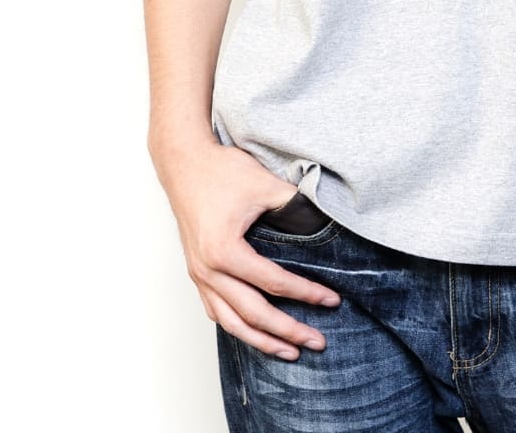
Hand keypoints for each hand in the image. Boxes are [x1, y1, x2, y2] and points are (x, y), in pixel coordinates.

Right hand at [151, 136, 343, 360]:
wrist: (185, 163)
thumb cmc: (221, 171)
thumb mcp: (264, 185)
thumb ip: (295, 207)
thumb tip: (324, 223)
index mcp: (225, 251)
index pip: (273, 283)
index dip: (305, 294)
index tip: (331, 300)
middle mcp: (208, 270)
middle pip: (253, 314)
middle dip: (288, 331)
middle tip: (317, 341)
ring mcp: (199, 274)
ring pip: (231, 322)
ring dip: (261, 341)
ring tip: (290, 351)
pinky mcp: (196, 272)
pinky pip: (216, 311)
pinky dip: (237, 327)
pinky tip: (255, 334)